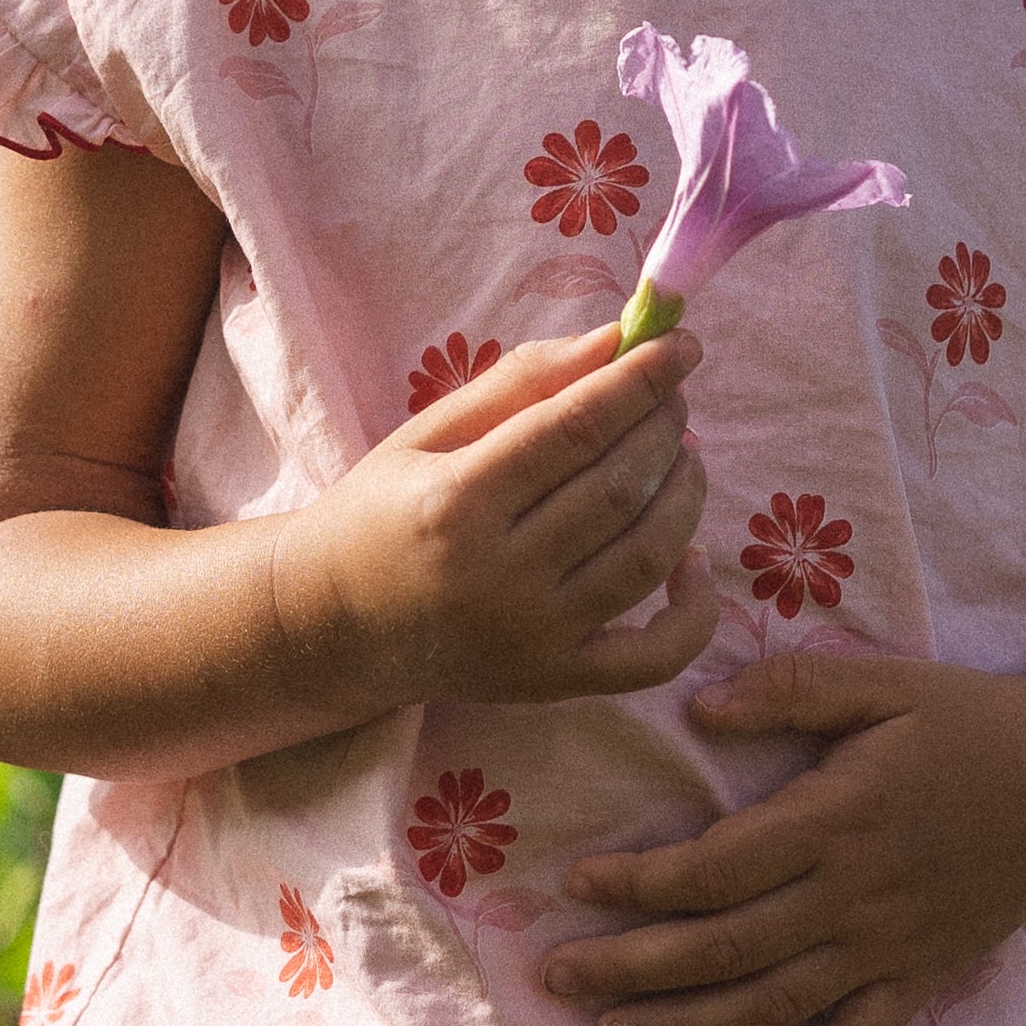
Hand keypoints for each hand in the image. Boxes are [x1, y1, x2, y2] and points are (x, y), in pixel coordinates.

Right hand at [274, 326, 717, 714]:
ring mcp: (530, 638)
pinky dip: (694, 610)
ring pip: (645, 559)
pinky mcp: (553, 684)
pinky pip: (654, 658)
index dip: (640, 379)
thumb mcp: (427, 432)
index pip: (576, 428)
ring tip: (683, 453)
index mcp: (456, 501)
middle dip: (663, 426)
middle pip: (616, 487)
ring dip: (684, 494)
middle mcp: (496, 575)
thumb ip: (520, 382)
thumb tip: (617, 340)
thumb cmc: (380, 512)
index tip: (682, 343)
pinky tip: (693, 557)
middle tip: (674, 393)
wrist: (332, 625)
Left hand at [545, 645, 1025, 1025]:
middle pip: (726, 948)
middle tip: (558, 977)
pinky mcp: (922, 977)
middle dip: (633, 966)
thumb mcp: (883, 682)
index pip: (717, 867)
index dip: (640, 883)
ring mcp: (888, 947)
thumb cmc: (967, 722)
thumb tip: (702, 709)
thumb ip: (793, 689)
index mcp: (835, 818)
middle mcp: (853, 896)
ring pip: (773, 1003)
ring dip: (688, 1025)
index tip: (577, 884)